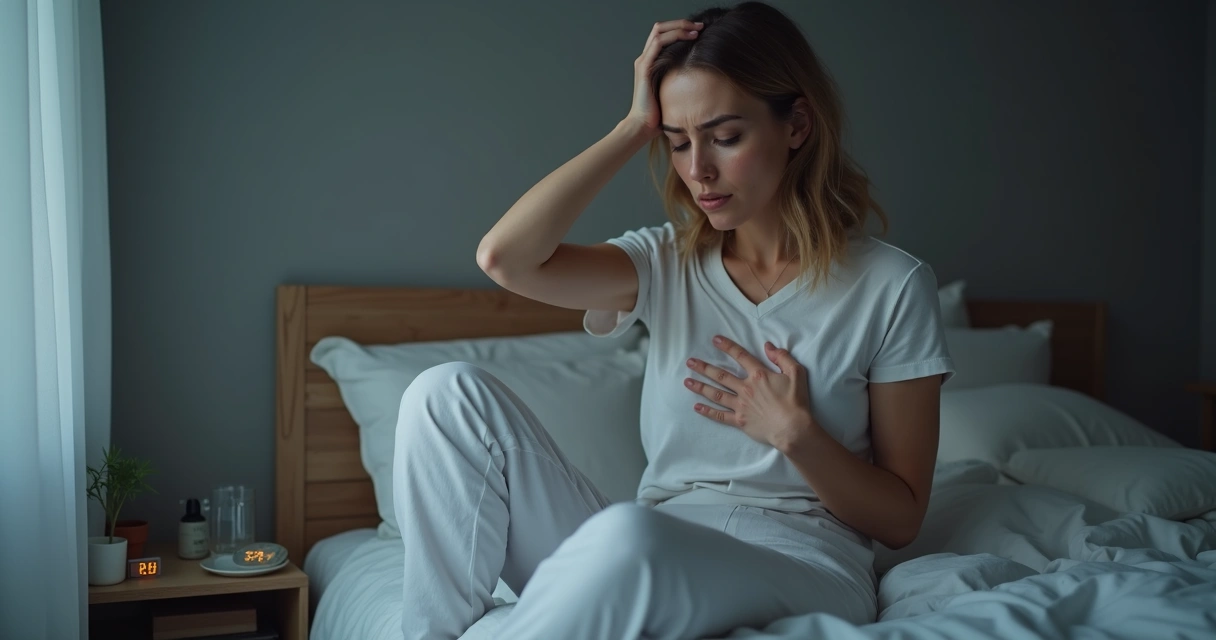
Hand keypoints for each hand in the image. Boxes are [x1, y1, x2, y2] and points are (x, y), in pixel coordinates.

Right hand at [625, 19, 702, 135]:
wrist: (643, 127)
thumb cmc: (660, 115)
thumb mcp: (674, 91)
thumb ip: (681, 79)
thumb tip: (702, 75)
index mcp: (650, 62)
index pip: (663, 35)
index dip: (680, 28)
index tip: (700, 30)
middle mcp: (645, 58)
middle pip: (661, 28)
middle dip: (682, 23)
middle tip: (700, 25)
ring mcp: (644, 61)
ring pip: (660, 31)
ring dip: (680, 26)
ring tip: (697, 28)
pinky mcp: (644, 67)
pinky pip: (659, 43)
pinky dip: (675, 35)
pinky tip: (690, 37)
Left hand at [684, 336, 814, 448]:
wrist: (792, 428)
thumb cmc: (795, 401)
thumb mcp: (796, 373)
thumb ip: (782, 357)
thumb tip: (768, 346)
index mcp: (758, 375)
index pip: (740, 356)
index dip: (727, 346)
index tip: (715, 340)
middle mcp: (745, 388)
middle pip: (721, 376)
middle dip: (704, 368)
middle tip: (690, 362)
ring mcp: (740, 405)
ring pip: (716, 394)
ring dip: (700, 387)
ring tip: (687, 381)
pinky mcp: (739, 421)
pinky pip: (720, 415)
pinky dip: (708, 411)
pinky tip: (697, 407)